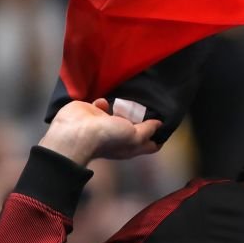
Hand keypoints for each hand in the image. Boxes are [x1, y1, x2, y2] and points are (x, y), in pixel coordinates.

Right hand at [38, 99, 161, 164]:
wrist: (76, 131)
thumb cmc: (108, 136)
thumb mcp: (134, 136)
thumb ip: (147, 129)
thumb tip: (159, 125)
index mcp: (130, 145)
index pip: (149, 144)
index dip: (159, 137)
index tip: (167, 125)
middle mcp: (119, 136)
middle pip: (136, 128)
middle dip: (143, 118)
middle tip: (153, 105)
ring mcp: (104, 124)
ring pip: (119, 115)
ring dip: (125, 107)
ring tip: (134, 97)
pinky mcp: (92, 113)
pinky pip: (102, 105)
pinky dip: (104, 101)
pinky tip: (107, 98)